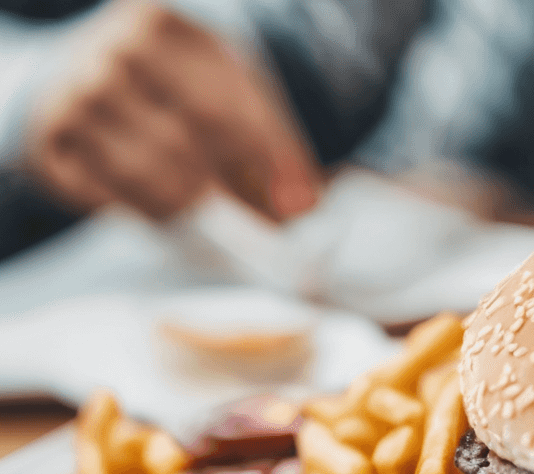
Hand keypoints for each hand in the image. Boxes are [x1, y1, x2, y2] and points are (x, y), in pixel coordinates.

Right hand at [24, 1, 319, 219]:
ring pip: (150, 177)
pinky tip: (153, 196)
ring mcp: (75, 95)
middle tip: (248, 209)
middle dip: (226, 188)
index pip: (223, 106)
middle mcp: (111, 52)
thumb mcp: (224, 87)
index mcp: (161, 25)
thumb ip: (270, 140)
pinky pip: (111, 199)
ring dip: (183, 203)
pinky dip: (144, 210)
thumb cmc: (173, 86)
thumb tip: (303, 204)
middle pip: (187, 146)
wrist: (80, 71)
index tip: (301, 204)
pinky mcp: (52, 141)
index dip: (268, 160)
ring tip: (194, 196)